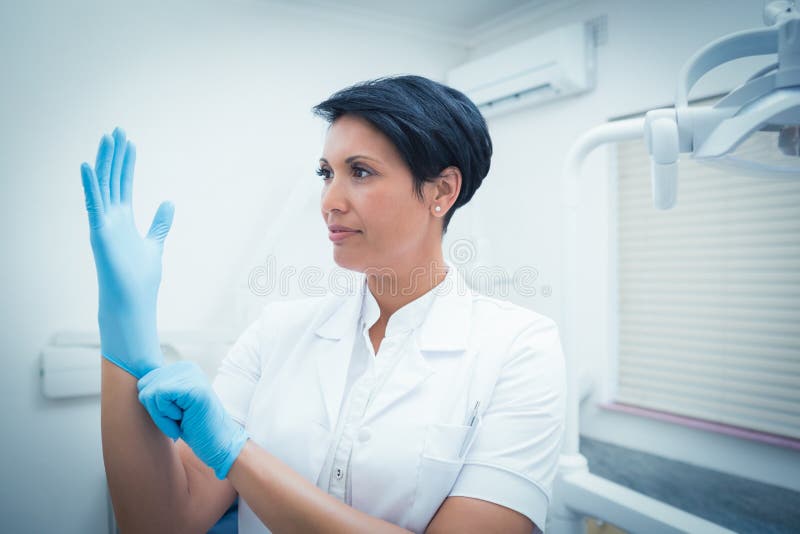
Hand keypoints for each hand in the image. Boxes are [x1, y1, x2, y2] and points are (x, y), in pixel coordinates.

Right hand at [80, 127, 173, 377]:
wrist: (132, 302)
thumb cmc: (140, 278)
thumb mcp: (154, 243)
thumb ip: (160, 224)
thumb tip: (169, 203)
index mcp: (123, 219)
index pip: (123, 184)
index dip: (126, 163)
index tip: (129, 142)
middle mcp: (110, 218)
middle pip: (112, 179)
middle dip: (115, 155)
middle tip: (117, 130)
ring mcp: (103, 224)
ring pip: (102, 186)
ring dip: (104, 162)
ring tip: (107, 138)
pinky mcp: (99, 232)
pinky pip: (93, 204)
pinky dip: (90, 184)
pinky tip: (87, 164)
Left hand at [137, 361, 248, 479]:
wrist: (219, 444)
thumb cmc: (195, 428)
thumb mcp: (172, 405)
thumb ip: (158, 391)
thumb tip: (136, 385)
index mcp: (182, 369)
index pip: (145, 381)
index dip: (153, 406)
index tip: (175, 415)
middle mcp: (187, 367)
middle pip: (144, 385)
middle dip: (156, 410)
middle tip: (178, 419)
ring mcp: (192, 375)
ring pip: (150, 392)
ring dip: (162, 416)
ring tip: (182, 420)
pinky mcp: (193, 388)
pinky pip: (159, 397)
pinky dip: (166, 417)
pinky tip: (183, 420)